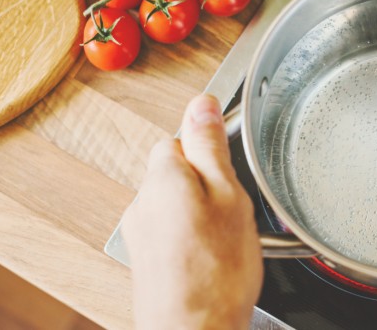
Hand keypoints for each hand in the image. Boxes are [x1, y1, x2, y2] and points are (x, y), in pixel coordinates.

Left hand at [122, 95, 262, 329]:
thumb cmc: (215, 274)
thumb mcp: (229, 196)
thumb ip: (210, 146)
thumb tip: (200, 103)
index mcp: (163, 176)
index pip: (182, 135)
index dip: (212, 150)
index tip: (232, 169)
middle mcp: (143, 200)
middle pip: (179, 169)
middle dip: (208, 183)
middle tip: (236, 209)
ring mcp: (141, 231)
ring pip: (177, 201)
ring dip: (200, 211)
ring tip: (227, 238)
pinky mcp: (146, 258)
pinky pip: (173, 229)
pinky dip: (192, 236)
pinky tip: (213, 258)